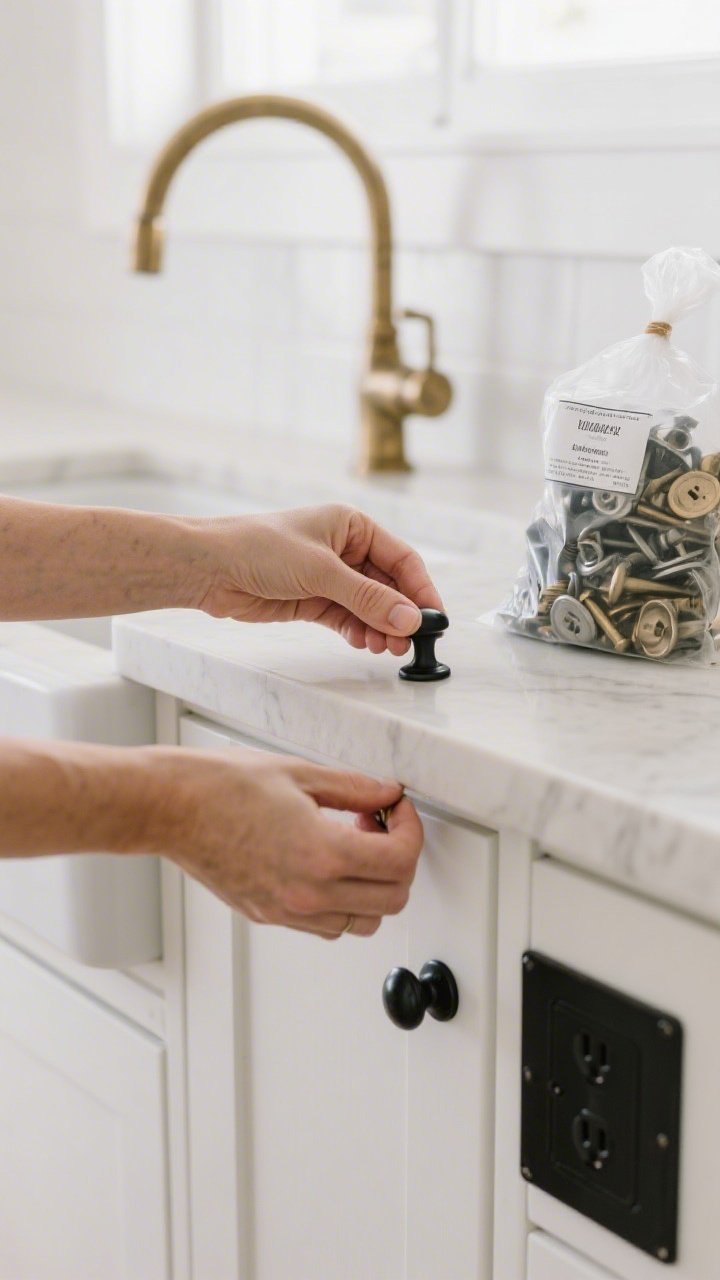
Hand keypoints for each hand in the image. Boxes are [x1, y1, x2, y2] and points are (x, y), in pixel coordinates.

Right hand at [149, 748, 422, 937]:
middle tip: (382, 826)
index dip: (412, 830)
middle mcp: (309, 893)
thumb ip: (355, 788)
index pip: (400, 861)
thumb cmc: (220, 786)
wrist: (170, 808)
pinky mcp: (270, 916)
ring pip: (364, 922)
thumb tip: (388, 794)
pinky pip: (328, 925)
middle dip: (400, 860)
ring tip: (354, 846)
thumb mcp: (300, 774)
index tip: (399, 810)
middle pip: (393, 899)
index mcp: (322, 854)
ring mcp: (289, 911)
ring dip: (374, 887)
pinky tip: (328, 864)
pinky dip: (344, 903)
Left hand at [196, 504, 442, 654]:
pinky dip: (358, 632)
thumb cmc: (258, 548)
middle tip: (409, 642)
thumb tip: (408, 618)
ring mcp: (328, 577)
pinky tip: (364, 644)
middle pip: (388, 586)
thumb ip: (367, 598)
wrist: (209, 567)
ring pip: (368, 606)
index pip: (401, 558)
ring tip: (386, 649)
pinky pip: (347, 618)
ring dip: (380, 628)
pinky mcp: (312, 601)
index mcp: (352, 526)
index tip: (434, 618)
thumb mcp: (321, 571)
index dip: (420, 589)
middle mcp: (344, 550)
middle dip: (399, 615)